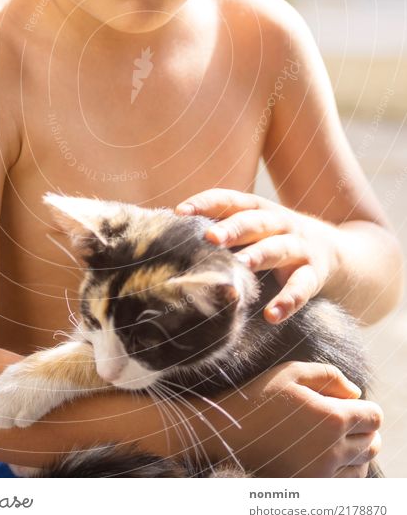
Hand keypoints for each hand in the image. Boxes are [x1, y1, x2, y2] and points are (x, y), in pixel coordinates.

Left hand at [175, 188, 338, 322]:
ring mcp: (300, 247)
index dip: (206, 202)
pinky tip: (272, 315)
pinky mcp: (316, 274)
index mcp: (260, 210)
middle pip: (255, 221)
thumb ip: (224, 231)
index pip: (231, 199)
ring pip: (278, 248)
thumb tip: (172, 240)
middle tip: (210, 236)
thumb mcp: (255, 230)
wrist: (343, 253)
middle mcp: (280, 223)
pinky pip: (303, 287)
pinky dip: (288, 301)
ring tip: (240, 266)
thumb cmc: (277, 241)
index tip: (180, 211)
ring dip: (259, 256)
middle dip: (233, 227)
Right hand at [219, 361, 382, 477]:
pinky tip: (329, 457)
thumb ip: (329, 376)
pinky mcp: (311, 488)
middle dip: (364, 430)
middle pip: (372, 443)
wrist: (228, 432)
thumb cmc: (259, 396)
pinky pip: (346, 484)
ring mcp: (322, 473)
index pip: (374, 417)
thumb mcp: (292, 372)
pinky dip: (346, 471)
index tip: (352, 405)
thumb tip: (355, 393)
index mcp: (332, 418)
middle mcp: (333, 450)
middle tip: (344, 420)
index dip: (367, 408)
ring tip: (336, 439)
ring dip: (357, 452)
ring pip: (362, 466)